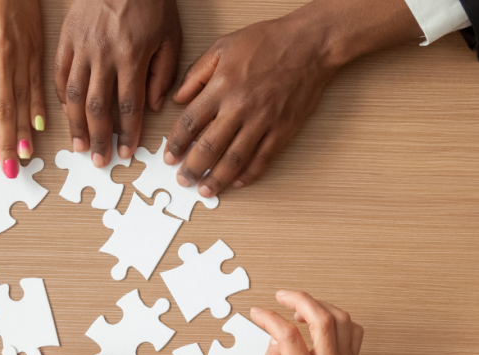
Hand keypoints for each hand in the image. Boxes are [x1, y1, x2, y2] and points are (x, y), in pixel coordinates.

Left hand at [0, 0, 45, 178]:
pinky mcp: (35, 50)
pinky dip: (39, 107)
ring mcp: (20, 56)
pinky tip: (40, 126)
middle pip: (3, 109)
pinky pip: (38, 84)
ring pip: (23, 101)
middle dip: (5, 142)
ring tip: (24, 155)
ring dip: (23, 131)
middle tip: (7, 168)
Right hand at [56, 0, 181, 164]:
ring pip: (72, 96)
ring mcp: (81, 47)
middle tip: (99, 160)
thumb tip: (151, 107)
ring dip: (75, 126)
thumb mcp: (170, 34)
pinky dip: (60, 97)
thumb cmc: (150, 0)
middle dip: (99, 139)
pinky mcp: (65, 38)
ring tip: (79, 146)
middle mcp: (103, 55)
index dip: (127, 133)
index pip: (128, 106)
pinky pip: (58, 73)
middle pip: (97, 108)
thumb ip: (163, 73)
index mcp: (132, 56)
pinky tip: (65, 114)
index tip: (126, 152)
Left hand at [165, 0, 422, 197]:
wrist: (310, 44)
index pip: (190, 123)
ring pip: (234, 159)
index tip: (168, 157)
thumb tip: (178, 99)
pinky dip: (249, 174)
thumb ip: (197, 74)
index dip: (176, 144)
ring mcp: (263, 121)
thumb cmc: (268, 41)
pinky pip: (263, 159)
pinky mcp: (283, 130)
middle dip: (192, 168)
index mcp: (221, 87)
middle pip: (209, 147)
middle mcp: (239, 108)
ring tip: (206, 190)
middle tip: (183, 180)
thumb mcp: (223, 47)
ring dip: (217, 179)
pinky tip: (238, 183)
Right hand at [251, 290, 363, 354]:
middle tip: (281, 296)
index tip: (258, 314)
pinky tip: (321, 321)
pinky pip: (354, 330)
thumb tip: (274, 338)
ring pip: (341, 319)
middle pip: (322, 318)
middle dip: (299, 299)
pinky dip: (338, 318)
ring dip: (319, 305)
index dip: (270, 318)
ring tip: (300, 308)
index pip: (288, 336)